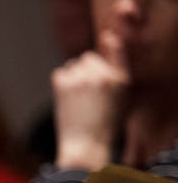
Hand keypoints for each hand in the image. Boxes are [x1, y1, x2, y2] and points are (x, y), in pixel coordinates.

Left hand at [52, 30, 129, 170]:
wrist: (86, 144)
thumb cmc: (105, 123)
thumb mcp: (121, 98)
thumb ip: (116, 72)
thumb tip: (105, 40)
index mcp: (120, 79)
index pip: (115, 49)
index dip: (109, 43)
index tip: (106, 38)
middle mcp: (102, 75)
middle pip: (88, 57)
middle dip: (87, 69)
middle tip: (88, 91)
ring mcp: (81, 78)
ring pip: (73, 65)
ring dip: (74, 76)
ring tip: (79, 98)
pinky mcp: (62, 84)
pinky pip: (60, 73)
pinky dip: (62, 83)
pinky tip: (68, 98)